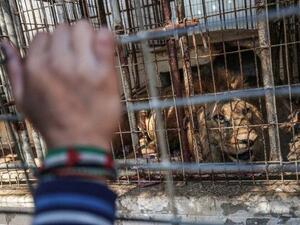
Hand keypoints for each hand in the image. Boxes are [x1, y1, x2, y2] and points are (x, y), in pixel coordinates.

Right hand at [1, 21, 120, 149]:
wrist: (79, 145)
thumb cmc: (52, 124)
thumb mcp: (23, 100)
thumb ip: (14, 69)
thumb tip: (5, 44)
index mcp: (36, 68)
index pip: (44, 35)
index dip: (53, 45)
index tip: (61, 56)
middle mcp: (58, 64)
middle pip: (65, 28)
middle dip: (70, 39)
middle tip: (77, 55)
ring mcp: (82, 68)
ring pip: (84, 28)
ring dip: (87, 37)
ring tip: (90, 53)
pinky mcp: (104, 74)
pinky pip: (105, 40)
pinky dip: (105, 38)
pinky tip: (104, 45)